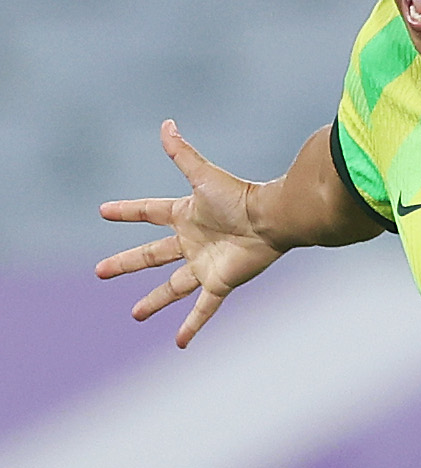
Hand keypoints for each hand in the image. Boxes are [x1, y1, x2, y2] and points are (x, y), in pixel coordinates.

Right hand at [96, 120, 284, 347]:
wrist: (273, 218)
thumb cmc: (241, 196)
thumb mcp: (203, 175)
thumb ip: (182, 153)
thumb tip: (165, 124)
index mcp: (186, 214)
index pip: (149, 212)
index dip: (127, 211)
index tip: (103, 211)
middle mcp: (193, 241)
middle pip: (152, 254)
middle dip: (127, 262)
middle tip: (100, 271)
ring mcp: (205, 264)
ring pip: (173, 286)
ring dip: (154, 300)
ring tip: (135, 315)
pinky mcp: (220, 282)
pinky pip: (204, 309)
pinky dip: (192, 326)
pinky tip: (180, 343)